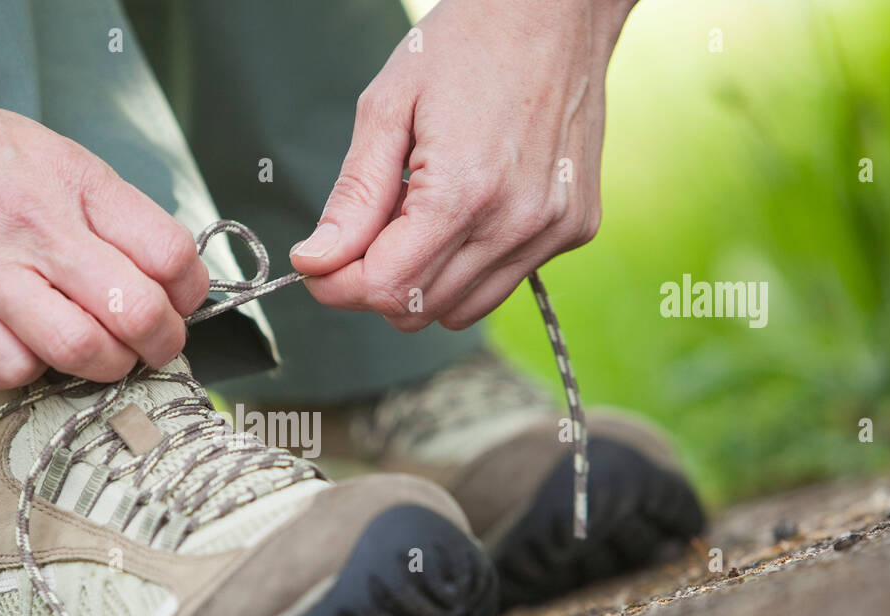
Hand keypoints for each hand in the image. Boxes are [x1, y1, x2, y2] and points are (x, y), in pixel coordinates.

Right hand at [0, 2, 208, 386]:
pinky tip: (24, 351)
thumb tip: (154, 271)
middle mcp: (39, 227)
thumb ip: (99, 208)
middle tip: (150, 347)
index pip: (171, 256)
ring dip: (103, 368)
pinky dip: (30, 373)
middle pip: (140, 314)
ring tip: (95, 357)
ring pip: (84, 351)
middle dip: (161, 345)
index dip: (189, 294)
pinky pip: (13, 369)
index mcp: (75, 181)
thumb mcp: (42, 151)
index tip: (177, 304)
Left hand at [290, 0, 634, 330]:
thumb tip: (316, 262)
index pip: (387, 288)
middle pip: (418, 308)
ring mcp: (551, 230)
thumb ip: (353, 197)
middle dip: (375, 283)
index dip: (339, 285)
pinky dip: (466, 267)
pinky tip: (463, 212)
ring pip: (459, 311)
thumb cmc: (468, 43)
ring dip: (422, 281)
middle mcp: (516, 222)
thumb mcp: (387, 107)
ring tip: (417, 216)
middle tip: (364, 233)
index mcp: (465, 191)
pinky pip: (500, 284)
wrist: (558, 7)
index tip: (319, 265)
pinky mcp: (573, 229)